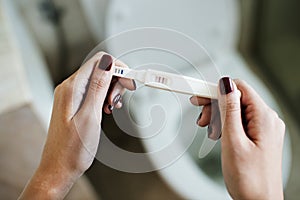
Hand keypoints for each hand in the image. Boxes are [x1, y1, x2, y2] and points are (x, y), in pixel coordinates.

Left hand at [19, 52, 134, 198]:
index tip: (130, 83)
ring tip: (113, 108)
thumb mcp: (90, 116)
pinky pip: (93, 92)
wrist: (59, 169)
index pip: (99, 61)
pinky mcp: (74, 105)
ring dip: (111, 91)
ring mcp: (71, 96)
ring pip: (98, 81)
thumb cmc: (72, 149)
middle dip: (116, 81)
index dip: (118, 68)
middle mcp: (69, 88)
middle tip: (120, 101)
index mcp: (72, 88)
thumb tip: (107, 62)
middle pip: (100, 70)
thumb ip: (98, 87)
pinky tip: (107, 110)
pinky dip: (105, 98)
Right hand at [190, 77, 284, 199]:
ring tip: (210, 132)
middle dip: (215, 106)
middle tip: (201, 119)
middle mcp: (267, 119)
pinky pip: (240, 121)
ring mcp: (264, 128)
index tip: (199, 97)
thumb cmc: (249, 179)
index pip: (239, 88)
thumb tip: (226, 84)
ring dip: (219, 117)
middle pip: (236, 99)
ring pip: (236, 110)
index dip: (216, 90)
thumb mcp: (233, 141)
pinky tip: (218, 135)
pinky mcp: (259, 135)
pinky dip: (225, 125)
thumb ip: (229, 109)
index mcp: (264, 117)